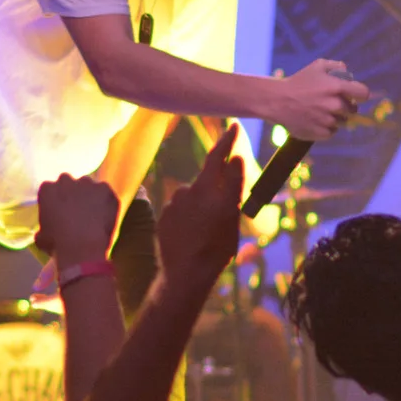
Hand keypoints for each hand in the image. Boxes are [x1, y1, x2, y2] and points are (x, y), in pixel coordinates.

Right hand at [34, 175, 119, 265]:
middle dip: (71, 193)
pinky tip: (105, 216)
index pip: (50, 189)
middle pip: (68, 182)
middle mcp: (65, 180)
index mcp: (47, 189)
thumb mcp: (41, 238)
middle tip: (76, 211)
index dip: (56, 201)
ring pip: (88, 186)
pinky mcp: (104, 189)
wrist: (82, 248)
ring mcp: (87, 182)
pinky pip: (105, 193)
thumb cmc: (57, 245)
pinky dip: (106, 202)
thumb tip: (45, 232)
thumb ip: (43, 228)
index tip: (59, 212)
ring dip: (89, 196)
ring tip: (93, 215)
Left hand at [154, 125, 242, 290]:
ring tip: (204, 224)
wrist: (184, 274)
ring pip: (194, 191)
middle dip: (220, 155)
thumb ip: (232, 190)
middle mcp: (197, 192)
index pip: (224, 159)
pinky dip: (187, 212)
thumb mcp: (232, 223)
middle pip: (210, 169)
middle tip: (228, 146)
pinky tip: (189, 230)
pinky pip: (180, 205)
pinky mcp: (164, 210)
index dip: (229, 141)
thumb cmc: (216, 252)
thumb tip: (235, 162)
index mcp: (218, 195)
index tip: (234, 126)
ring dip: (201, 199)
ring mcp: (177, 201)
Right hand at [262, 59, 367, 141]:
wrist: (277, 101)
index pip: (364, 94)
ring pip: (343, 122)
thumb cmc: (298, 82)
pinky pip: (332, 132)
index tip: (355, 96)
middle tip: (332, 104)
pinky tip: (316, 120)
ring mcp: (328, 121)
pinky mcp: (321, 133)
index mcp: (337, 87)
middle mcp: (335, 105)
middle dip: (346, 107)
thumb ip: (336, 66)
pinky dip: (327, 128)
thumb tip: (349, 72)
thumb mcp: (317, 66)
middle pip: (353, 110)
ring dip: (336, 118)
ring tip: (321, 112)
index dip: (360, 94)